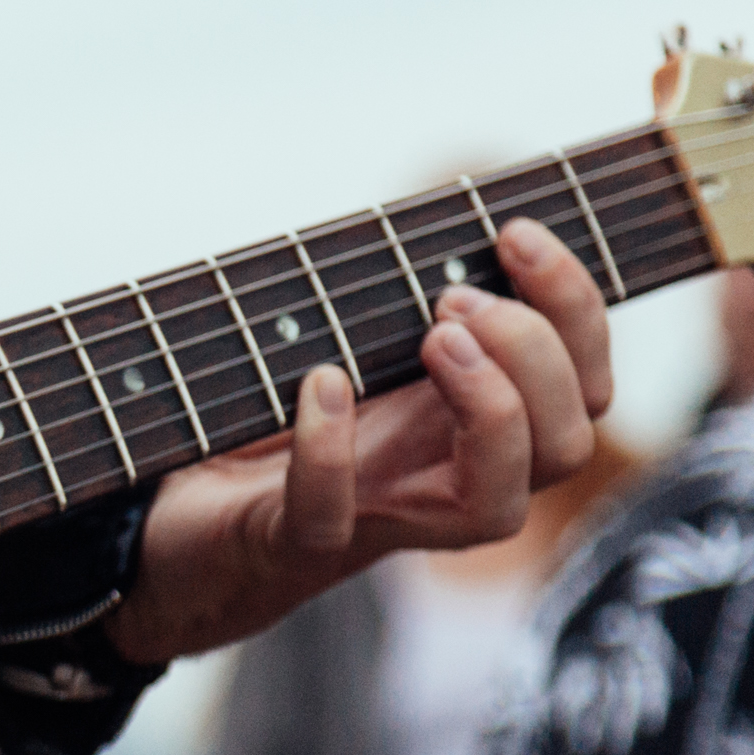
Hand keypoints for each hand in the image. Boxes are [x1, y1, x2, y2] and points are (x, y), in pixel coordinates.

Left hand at [107, 219, 611, 664]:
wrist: (171, 515)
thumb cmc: (271, 414)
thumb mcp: (350, 336)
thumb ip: (408, 291)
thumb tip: (459, 210)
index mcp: (470, 422)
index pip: (582, 385)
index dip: (575, 307)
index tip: (512, 232)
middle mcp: (443, 478)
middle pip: (565, 445)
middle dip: (535, 352)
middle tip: (451, 299)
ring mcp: (374, 518)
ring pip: (494, 507)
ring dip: (488, 408)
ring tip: (432, 336)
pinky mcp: (290, 543)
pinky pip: (328, 519)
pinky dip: (329, 450)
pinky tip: (321, 384)